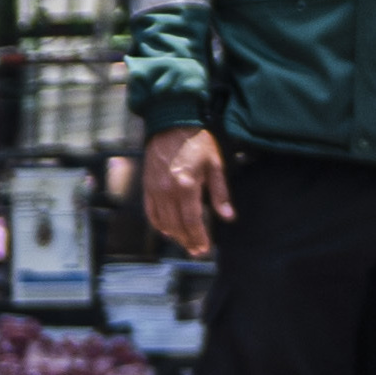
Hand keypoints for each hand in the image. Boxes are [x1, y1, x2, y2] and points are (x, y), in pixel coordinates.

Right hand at [140, 125, 233, 258]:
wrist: (172, 123)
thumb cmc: (197, 142)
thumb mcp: (215, 165)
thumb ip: (220, 193)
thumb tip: (228, 217)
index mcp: (186, 186)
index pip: (192, 221)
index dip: (199, 237)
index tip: (204, 249)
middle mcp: (167, 191)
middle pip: (177, 226)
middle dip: (187, 241)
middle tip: (197, 251)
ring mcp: (154, 189)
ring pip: (163, 222)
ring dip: (174, 236)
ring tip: (185, 243)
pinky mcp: (147, 186)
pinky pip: (150, 212)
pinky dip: (158, 224)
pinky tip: (167, 231)